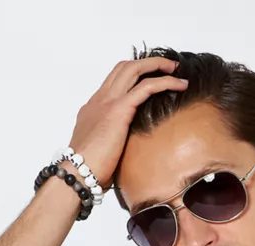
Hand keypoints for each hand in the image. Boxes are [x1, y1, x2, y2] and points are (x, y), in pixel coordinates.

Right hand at [69, 56, 188, 191]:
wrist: (76, 173)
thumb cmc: (86, 171)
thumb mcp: (100, 150)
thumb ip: (111, 143)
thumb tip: (122, 153)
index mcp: (94, 108)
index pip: (114, 81)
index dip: (133, 74)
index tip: (150, 77)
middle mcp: (100, 99)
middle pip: (124, 67)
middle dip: (147, 63)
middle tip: (167, 67)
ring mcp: (108, 102)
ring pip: (134, 69)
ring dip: (157, 65)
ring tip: (174, 69)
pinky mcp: (119, 110)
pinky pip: (146, 87)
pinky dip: (165, 82)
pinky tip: (179, 85)